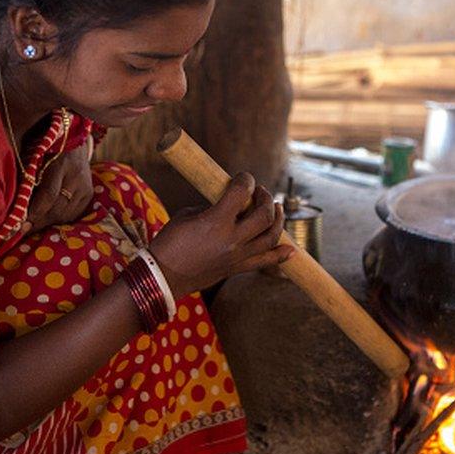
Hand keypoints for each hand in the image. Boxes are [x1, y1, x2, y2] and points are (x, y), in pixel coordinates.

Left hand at [23, 142, 93, 232]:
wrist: (73, 138)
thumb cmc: (46, 146)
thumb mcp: (35, 155)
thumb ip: (27, 176)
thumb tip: (13, 204)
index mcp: (61, 163)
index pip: (49, 194)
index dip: (35, 212)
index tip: (21, 224)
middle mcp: (77, 177)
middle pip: (58, 208)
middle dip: (39, 222)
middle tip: (22, 230)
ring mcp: (85, 186)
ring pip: (66, 214)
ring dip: (48, 223)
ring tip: (33, 228)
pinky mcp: (89, 194)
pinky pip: (74, 214)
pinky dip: (59, 221)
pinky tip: (48, 222)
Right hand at [148, 173, 293, 298]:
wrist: (163, 276)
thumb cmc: (170, 242)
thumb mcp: (188, 215)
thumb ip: (213, 207)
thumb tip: (230, 203)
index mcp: (216, 221)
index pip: (241, 192)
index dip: (246, 179)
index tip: (244, 177)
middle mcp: (231, 240)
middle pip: (264, 215)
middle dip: (266, 198)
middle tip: (260, 192)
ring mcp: (237, 256)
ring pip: (271, 237)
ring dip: (278, 219)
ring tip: (277, 208)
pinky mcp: (237, 268)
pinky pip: (265, 262)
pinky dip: (280, 255)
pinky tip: (291, 249)